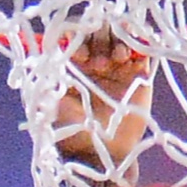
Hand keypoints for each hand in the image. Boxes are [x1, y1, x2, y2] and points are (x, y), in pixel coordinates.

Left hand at [51, 22, 154, 182]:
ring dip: (119, 39)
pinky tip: (133, 51)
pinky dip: (141, 40)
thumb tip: (42, 58)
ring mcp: (119, 66)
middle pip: (100, 31)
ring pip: (121, 35)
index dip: (78, 38)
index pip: (76, 36)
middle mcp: (96, 60)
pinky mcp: (140, 74)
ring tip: (118, 59)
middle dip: (99, 38)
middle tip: (99, 63)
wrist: (100, 154)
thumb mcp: (52, 105)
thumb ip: (48, 82)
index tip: (78, 56)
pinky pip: (143, 48)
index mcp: (74, 64)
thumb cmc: (72, 132)